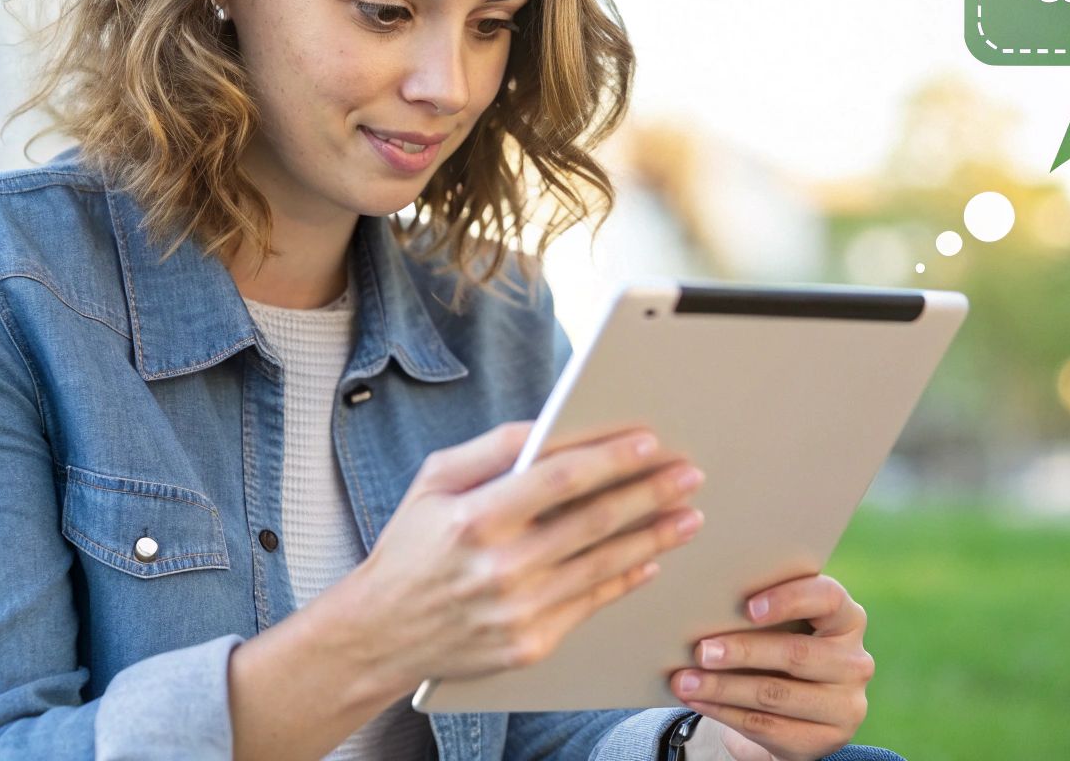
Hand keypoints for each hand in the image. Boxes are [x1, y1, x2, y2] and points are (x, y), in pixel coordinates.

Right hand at [333, 420, 704, 689]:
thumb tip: (549, 426)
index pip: (560, 479)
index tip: (650, 444)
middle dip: (650, 494)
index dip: (611, 459)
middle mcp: (501, 566)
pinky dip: (626, 579)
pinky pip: (592, 603)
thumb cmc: (411, 548)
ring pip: (605, 565)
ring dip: (654, 537)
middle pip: (595, 521)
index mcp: (476, 518)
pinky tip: (650, 558)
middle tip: (688, 476)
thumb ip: (492, 449)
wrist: (381, 632)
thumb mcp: (434, 481)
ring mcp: (520, 610)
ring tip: (687, 516)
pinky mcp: (531, 643)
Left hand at [670, 574, 872, 760]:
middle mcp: (855, 661)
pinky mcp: (826, 740)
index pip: (828, 598)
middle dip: (743, 651)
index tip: (747, 607)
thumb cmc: (781, 649)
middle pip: (796, 654)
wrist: (798, 712)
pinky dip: (725, 713)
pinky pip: (767, 726)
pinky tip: (698, 701)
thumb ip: (763, 612)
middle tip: (701, 650)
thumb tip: (705, 603)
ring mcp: (846, 705)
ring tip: (685, 681)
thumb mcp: (784, 626)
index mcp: (848, 619)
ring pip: (775, 694)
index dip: (789, 600)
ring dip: (723, 688)